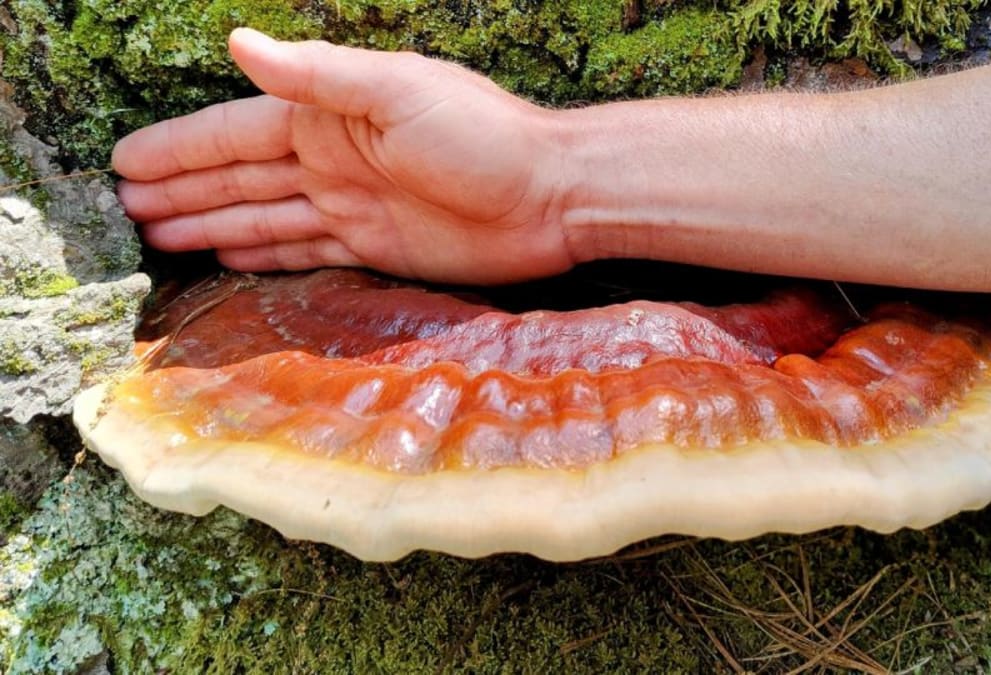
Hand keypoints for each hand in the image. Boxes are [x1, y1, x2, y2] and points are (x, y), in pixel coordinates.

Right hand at [113, 28, 574, 283]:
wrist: (551, 197)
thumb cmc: (482, 136)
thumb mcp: (397, 92)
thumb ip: (317, 76)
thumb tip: (237, 43)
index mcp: (328, 117)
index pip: (233, 134)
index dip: (178, 149)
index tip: (123, 164)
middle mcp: (331, 159)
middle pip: (238, 177)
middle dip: (181, 190)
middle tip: (123, 210)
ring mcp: (351, 205)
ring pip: (262, 215)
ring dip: (211, 223)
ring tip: (158, 235)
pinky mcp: (375, 248)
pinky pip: (303, 250)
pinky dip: (264, 252)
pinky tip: (228, 255)